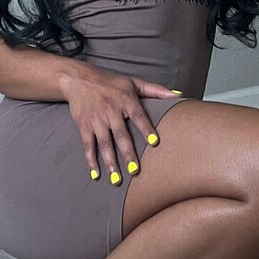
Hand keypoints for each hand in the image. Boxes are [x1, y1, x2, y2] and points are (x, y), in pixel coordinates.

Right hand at [61, 63, 180, 183]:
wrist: (79, 80)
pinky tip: (96, 174)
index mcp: (126, 101)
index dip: (146, 128)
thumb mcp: (133, 82)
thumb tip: (178, 95)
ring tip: (117, 179)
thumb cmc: (111, 83)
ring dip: (110, 162)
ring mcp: (96, 120)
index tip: (154, 142)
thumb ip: (156, 90)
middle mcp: (111, 111)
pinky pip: (88, 145)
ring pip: (104, 143)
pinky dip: (90, 160)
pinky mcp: (84, 126)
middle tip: (135, 170)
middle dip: (127, 153)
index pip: (138, 115)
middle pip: (120, 134)